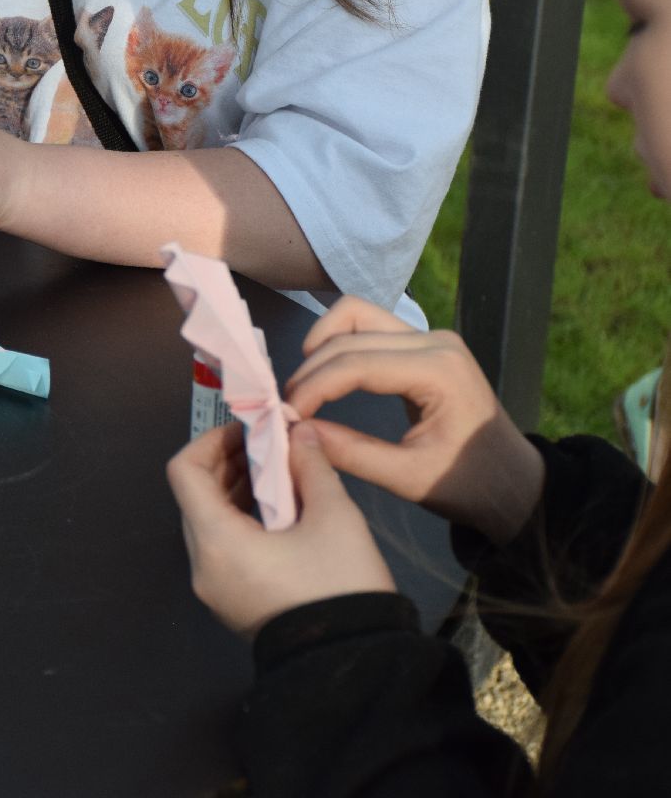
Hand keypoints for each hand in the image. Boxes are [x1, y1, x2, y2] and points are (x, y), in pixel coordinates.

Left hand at [167, 422, 396, 637]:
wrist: (354, 666)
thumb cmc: (341, 587)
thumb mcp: (335, 517)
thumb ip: (311, 466)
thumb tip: (299, 434)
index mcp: (215, 540)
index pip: (184, 472)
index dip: (211, 440)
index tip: (247, 429)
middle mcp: (202, 565)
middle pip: (194, 496)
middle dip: (226, 462)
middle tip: (267, 443)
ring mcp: (213, 589)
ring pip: (208, 523)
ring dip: (234, 491)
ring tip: (278, 470)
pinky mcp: (231, 603)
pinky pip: (221, 549)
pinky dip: (240, 520)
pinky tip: (279, 508)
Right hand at [283, 296, 544, 543]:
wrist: (513, 480)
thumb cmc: (467, 483)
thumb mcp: (408, 478)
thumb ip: (351, 452)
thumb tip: (295, 432)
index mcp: (438, 370)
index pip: (355, 363)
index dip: (312, 387)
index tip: (284, 417)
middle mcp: (434, 341)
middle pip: (349, 333)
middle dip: (310, 370)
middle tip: (287, 409)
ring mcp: (430, 337)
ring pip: (354, 315)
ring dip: (321, 347)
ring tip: (304, 390)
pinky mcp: (422, 342)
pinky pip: (368, 327)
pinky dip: (338, 345)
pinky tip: (326, 379)